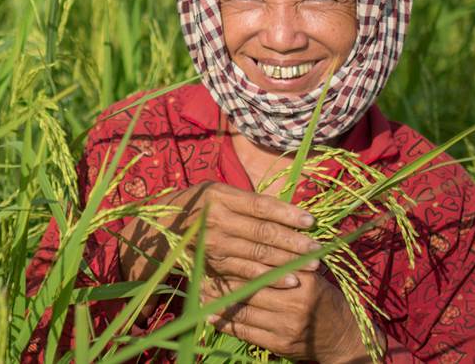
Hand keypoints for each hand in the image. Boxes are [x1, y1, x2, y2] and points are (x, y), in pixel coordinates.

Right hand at [119, 182, 319, 286]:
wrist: (155, 229)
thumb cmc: (196, 206)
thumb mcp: (216, 193)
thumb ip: (246, 201)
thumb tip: (287, 209)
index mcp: (219, 195)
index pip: (260, 205)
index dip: (288, 214)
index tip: (312, 221)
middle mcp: (214, 219)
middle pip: (262, 232)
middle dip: (294, 243)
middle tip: (319, 250)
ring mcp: (211, 244)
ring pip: (256, 255)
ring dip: (286, 263)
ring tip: (310, 268)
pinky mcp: (210, 264)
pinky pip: (243, 272)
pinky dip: (267, 277)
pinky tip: (287, 281)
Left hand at [200, 271, 370, 362]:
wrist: (344, 337)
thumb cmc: (324, 299)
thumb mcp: (313, 276)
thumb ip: (289, 262)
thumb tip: (255, 241)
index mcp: (304, 280)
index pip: (265, 268)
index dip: (240, 262)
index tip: (220, 254)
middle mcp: (296, 302)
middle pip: (251, 289)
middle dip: (224, 283)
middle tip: (203, 274)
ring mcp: (287, 326)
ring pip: (245, 311)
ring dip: (219, 304)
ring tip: (202, 294)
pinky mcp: (280, 344)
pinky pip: (246, 333)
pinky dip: (226, 324)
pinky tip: (212, 317)